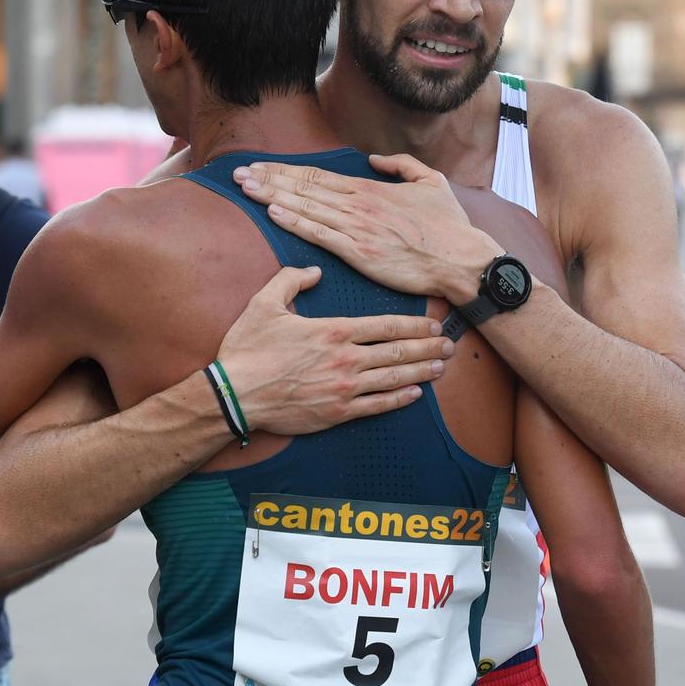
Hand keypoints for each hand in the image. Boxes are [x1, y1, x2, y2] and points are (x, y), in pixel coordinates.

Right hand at [217, 266, 455, 435]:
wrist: (234, 394)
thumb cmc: (248, 349)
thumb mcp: (265, 303)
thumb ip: (292, 280)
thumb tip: (315, 272)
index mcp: (334, 331)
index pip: (385, 326)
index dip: (414, 325)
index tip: (433, 323)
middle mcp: (346, 359)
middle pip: (397, 352)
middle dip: (427, 347)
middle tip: (449, 345)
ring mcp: (344, 388)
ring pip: (393, 378)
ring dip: (420, 372)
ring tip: (441, 367)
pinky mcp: (337, 412)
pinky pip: (376, 406)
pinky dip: (399, 399)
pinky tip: (415, 394)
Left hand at [234, 154, 504, 301]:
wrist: (461, 259)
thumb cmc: (449, 226)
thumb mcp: (431, 181)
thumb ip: (401, 165)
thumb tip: (375, 159)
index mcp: (370, 189)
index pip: (317, 176)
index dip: (285, 171)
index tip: (259, 167)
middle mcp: (358, 204)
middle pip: (304, 188)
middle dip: (268, 180)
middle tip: (238, 174)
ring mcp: (357, 228)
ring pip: (306, 208)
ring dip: (272, 197)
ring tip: (246, 188)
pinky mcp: (359, 252)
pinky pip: (320, 235)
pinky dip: (295, 222)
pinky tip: (273, 213)